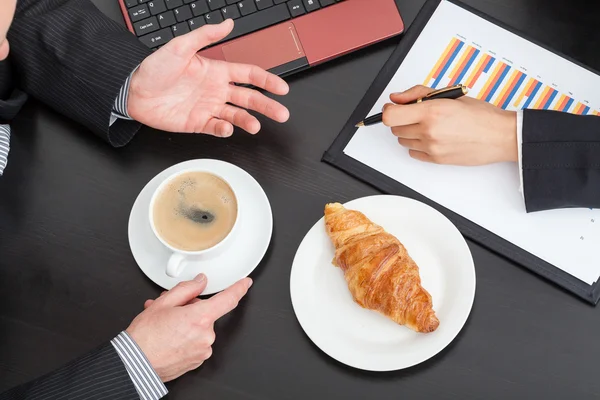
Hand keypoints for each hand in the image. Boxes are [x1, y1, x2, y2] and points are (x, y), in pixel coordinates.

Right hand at [126, 273, 251, 381]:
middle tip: (171, 310)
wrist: (134, 365)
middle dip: (191, 308)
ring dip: (187, 323)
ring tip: (165, 325)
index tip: (245, 283)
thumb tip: (200, 282)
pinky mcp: (197, 361)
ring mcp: (203, 350)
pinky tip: (169, 337)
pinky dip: (186, 337)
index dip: (239, 289)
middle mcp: (206, 336)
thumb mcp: (163, 303)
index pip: (228, 300)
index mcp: (200, 318)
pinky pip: (196, 342)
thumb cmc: (145, 337)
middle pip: (206, 314)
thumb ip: (187, 289)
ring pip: (200, 328)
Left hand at [127, 19, 289, 136]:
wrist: (133, 91)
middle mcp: (216, 90)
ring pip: (236, 115)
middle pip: (249, 98)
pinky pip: (215, 127)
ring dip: (248, 120)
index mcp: (216, 71)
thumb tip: (227, 23)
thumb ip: (205, 36)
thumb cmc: (154, 68)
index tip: (281, 88)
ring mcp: (208, 107)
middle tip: (282, 113)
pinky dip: (224, 129)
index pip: (249, 75)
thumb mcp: (180, 46)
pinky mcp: (197, 123)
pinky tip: (227, 128)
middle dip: (267, 105)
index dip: (267, 81)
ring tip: (256, 126)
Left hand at [382, 85, 517, 165]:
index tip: (394, 107)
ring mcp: (431, 147)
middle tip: (418, 114)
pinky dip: (418, 145)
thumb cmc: (480, 115)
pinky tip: (434, 138)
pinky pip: (413, 153)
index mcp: (431, 111)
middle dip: (402, 120)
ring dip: (410, 133)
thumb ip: (418, 94)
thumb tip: (396, 98)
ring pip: (403, 141)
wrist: (500, 136)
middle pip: (395, 128)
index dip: (388, 110)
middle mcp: (428, 131)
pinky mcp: (436, 160)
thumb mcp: (449, 95)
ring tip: (429, 126)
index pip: (390, 116)